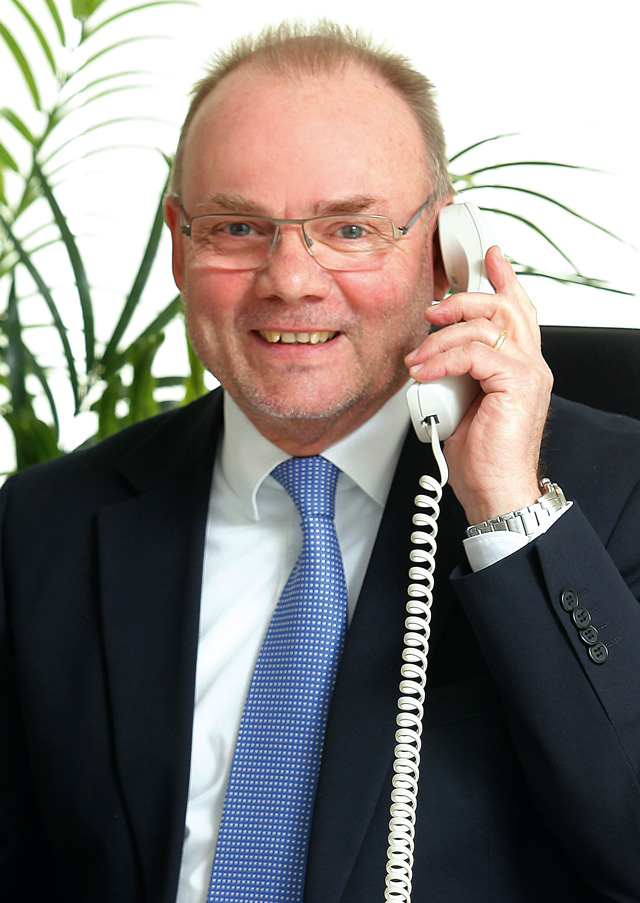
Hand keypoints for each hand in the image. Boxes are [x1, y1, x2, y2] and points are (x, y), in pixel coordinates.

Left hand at [405, 246, 552, 524]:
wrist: (495, 491)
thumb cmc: (479, 457)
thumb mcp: (462, 401)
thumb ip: (458, 371)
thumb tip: (430, 355)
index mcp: (519, 366)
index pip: (517, 311)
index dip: (504, 280)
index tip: (490, 257)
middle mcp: (530, 364)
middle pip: (503, 306)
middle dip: (463, 300)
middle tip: (432, 312)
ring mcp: (528, 372)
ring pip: (484, 326)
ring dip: (440, 340)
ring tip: (417, 360)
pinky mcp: (518, 383)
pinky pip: (475, 353)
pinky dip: (442, 359)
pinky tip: (424, 373)